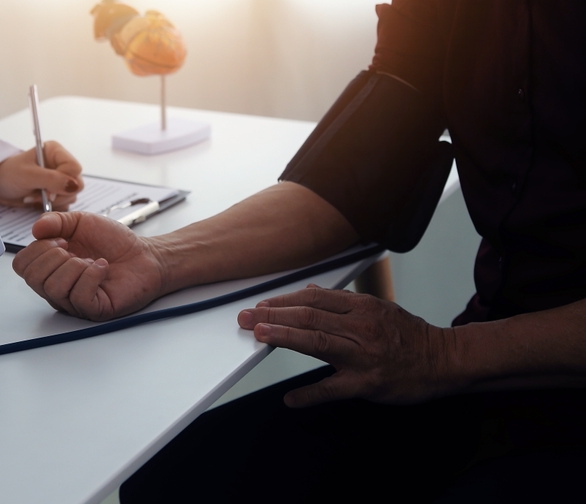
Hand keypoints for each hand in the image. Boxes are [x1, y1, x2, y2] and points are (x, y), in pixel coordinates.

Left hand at [0, 140, 83, 210]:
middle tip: (41, 196)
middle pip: (77, 183)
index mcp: (56, 152)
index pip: (75, 168)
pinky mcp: (57, 192)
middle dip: (58, 194)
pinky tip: (37, 202)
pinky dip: (53, 206)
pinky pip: (66, 202)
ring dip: (54, 201)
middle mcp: (61, 164)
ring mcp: (60, 178)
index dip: (64, 181)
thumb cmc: (8, 174)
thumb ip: (51, 179)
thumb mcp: (28, 175)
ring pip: (72, 194)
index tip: (47, 190)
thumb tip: (74, 185)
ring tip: (33, 197)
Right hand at [12, 212, 164, 320]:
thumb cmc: (112, 242)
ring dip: (75, 266)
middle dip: (54, 256)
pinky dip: (91, 275)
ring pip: (54, 288)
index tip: (61, 239)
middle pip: (33, 278)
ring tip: (91, 260)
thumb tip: (35, 229)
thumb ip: (55, 221)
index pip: (22, 266)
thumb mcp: (80, 222)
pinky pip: (79, 296)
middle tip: (75, 250)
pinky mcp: (94, 309)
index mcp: (50, 267)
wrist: (143, 254)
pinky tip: (102, 267)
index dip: (37, 249)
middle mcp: (58, 287)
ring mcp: (74, 301)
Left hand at [238, 285, 455, 406]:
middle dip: (274, 315)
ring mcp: (363, 356)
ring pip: (318, 343)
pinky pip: (333, 390)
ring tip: (260, 336)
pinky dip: (310, 395)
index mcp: (362, 307)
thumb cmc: (408, 335)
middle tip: (247, 318)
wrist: (443, 361)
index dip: (283, 300)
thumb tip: (311, 291)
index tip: (260, 304)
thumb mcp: (378, 308)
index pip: (314, 298)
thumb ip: (343, 302)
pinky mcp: (367, 383)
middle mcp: (361, 327)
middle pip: (310, 317)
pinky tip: (291, 400)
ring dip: (285, 338)